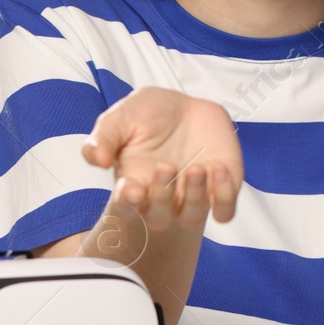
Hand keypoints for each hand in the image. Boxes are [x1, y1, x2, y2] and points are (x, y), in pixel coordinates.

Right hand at [81, 87, 243, 231]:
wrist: (185, 106)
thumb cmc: (146, 115)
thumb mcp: (119, 118)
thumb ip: (103, 138)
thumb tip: (98, 161)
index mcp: (133, 185)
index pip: (127, 208)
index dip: (129, 205)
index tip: (131, 189)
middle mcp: (162, 198)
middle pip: (159, 218)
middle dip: (162, 196)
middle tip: (165, 166)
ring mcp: (192, 196)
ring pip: (192, 218)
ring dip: (194, 198)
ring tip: (195, 168)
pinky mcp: (220, 189)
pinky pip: (225, 210)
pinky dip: (224, 198)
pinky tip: (219, 169)